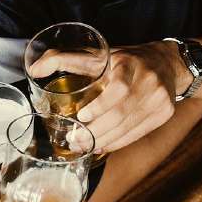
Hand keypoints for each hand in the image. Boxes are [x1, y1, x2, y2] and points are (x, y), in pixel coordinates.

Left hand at [73, 41, 188, 153]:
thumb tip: (34, 69)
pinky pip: (137, 134)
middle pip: (120, 114)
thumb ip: (64, 59)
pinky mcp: (164, 113)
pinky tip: (103, 145)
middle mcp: (148, 81)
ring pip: (128, 128)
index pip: (118, 88)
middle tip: (75, 140)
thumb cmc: (124, 60)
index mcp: (130, 63)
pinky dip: (117, 142)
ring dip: (104, 141)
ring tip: (85, 146)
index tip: (82, 116)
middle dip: (95, 132)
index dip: (100, 106)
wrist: (166, 64)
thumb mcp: (98, 55)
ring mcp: (159, 99)